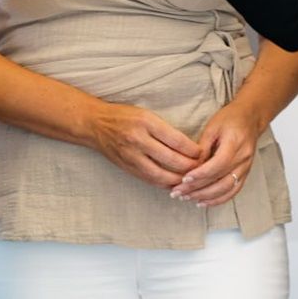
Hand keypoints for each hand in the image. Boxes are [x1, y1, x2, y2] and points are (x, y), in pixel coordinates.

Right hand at [85, 100, 203, 188]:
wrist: (95, 124)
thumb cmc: (124, 116)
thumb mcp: (147, 114)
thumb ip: (166, 130)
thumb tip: (189, 147)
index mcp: (147, 122)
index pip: (177, 140)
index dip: (193, 150)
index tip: (203, 153)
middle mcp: (138, 140)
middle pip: (171, 160)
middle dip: (190, 167)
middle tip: (202, 169)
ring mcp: (131, 156)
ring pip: (160, 174)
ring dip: (178, 180)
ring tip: (191, 180)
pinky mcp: (126, 167)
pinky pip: (148, 179)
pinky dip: (163, 183)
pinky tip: (174, 184)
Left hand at [172, 102, 261, 207]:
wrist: (251, 117)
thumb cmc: (230, 118)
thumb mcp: (213, 126)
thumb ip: (202, 147)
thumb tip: (190, 167)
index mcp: (235, 143)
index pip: (218, 164)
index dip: (200, 174)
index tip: (184, 180)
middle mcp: (243, 158)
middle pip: (220, 180)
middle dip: (197, 189)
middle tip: (178, 192)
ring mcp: (246, 167)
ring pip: (226, 189)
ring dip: (206, 197)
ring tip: (187, 198)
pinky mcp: (245, 173)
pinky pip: (233, 191)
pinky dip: (218, 200)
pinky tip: (203, 202)